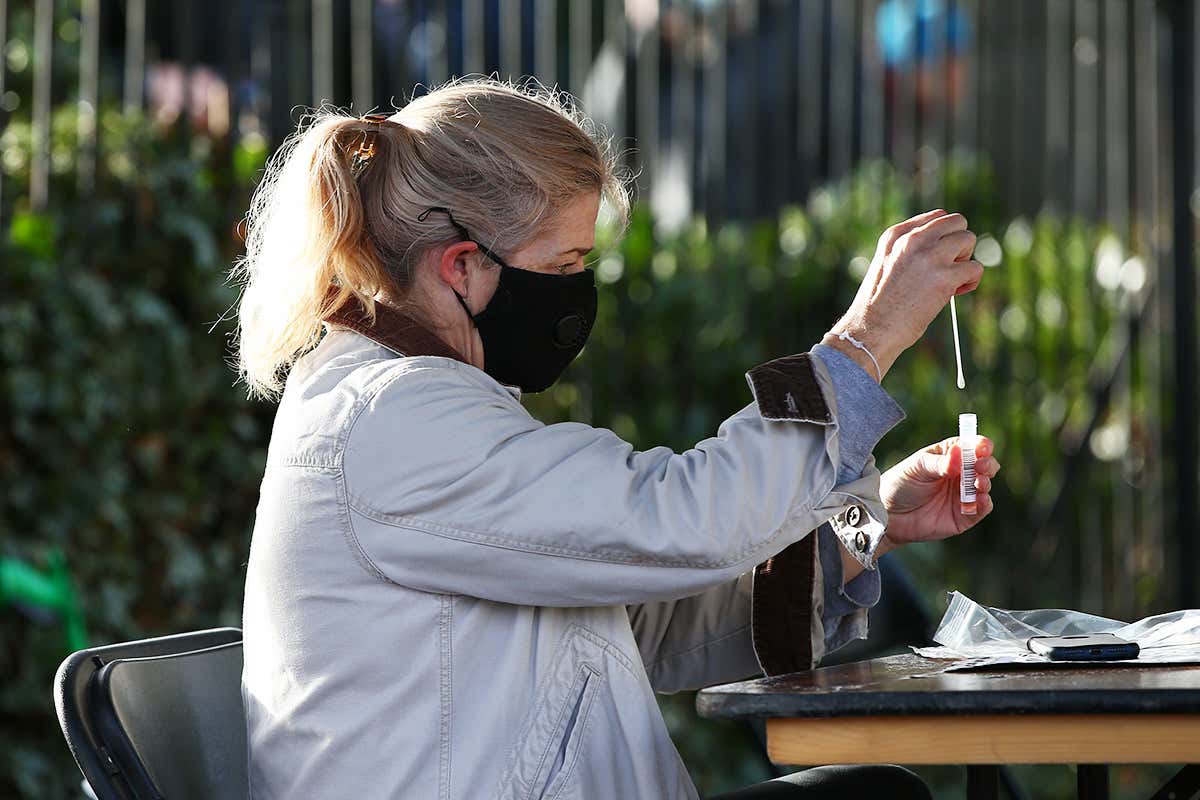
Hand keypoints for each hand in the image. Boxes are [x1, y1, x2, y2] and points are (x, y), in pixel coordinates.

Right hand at [823, 210, 983, 381]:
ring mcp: (930, 257)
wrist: (871, 330)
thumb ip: (909, 251)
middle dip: (958, 244)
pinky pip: (975, 268)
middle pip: (957, 222)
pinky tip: (955, 293)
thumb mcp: (886, 265)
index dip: (943, 237)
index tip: (937, 258)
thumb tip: (944, 249)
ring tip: (951, 281)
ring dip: (966, 260)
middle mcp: (913, 240)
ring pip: (969, 239)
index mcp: (895, 235)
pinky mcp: (945, 278)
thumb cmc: (878, 306)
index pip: (937, 216)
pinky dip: (971, 281)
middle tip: (947, 267)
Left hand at [880, 436, 999, 545]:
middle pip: (985, 465)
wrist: (889, 514)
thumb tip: (959, 453)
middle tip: (979, 465)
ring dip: (985, 482)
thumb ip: (939, 463)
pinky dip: (985, 503)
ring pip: (985, 485)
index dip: (981, 445)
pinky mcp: (964, 516)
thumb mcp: (917, 467)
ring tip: (977, 482)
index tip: (982, 447)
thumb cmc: (901, 483)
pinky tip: (980, 498)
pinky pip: (981, 509)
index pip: (972, 446)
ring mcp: (963, 494)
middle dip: (987, 463)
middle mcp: (960, 474)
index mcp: (950, 455)